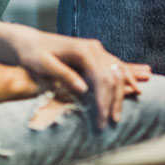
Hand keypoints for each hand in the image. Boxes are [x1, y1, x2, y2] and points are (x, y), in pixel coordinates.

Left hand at [6, 28, 150, 128]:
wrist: (29, 42)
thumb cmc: (33, 55)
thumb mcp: (44, 65)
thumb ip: (64, 75)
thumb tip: (84, 89)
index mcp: (84, 51)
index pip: (101, 79)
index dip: (103, 101)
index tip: (101, 121)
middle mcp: (95, 48)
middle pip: (113, 76)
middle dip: (114, 101)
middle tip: (112, 122)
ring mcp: (97, 50)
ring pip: (118, 72)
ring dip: (123, 93)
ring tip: (119, 114)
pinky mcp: (96, 54)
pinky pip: (117, 66)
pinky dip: (127, 78)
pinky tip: (136, 88)